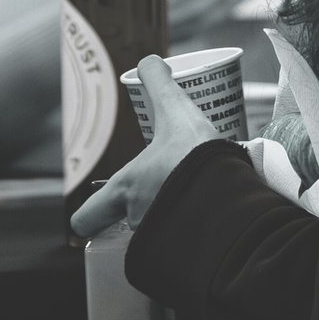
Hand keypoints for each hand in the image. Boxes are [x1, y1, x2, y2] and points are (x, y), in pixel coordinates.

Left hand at [69, 56, 225, 239]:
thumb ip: (158, 82)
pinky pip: (183, 251)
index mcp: (125, 191)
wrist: (233, 200)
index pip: (86, 217)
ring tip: (196, 196)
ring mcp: (163, 244)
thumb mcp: (175, 110)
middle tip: (166, 189)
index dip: (90, 213)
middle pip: (129, 221)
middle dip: (147, 207)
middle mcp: (138, 221)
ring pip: (160, 233)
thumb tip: (149, 62)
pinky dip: (193, 238)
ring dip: (174, 218)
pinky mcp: (188, 257)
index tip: (102, 207)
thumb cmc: (195, 157)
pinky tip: (211, 218)